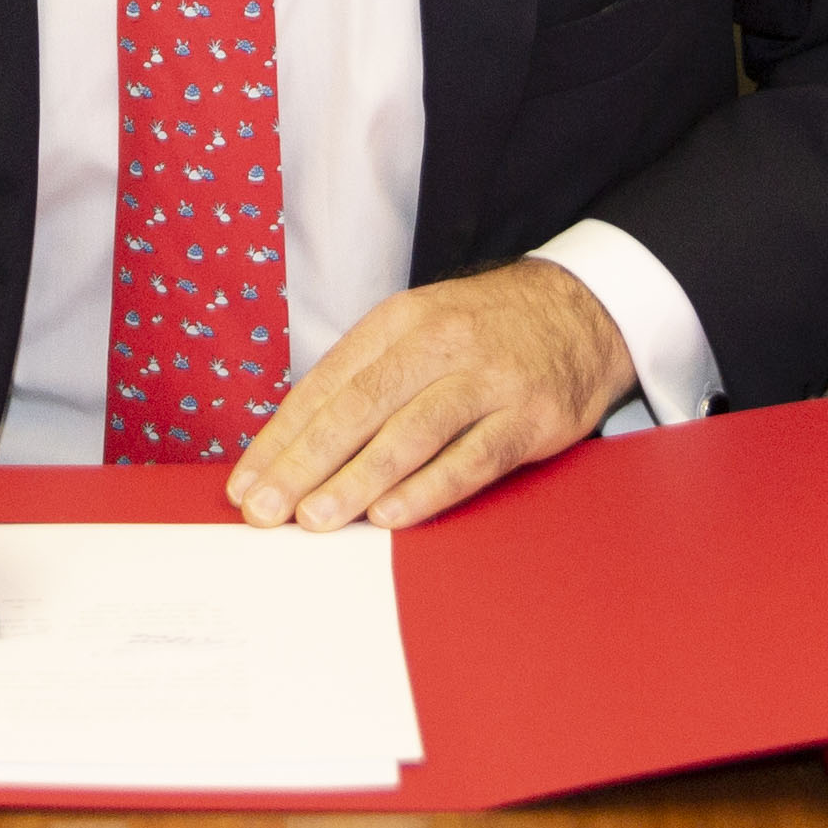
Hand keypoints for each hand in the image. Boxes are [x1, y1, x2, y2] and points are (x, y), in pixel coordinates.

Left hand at [227, 258, 636, 533]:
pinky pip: (473, 459)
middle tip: (265, 509)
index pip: (325, 385)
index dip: (282, 438)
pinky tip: (391, 516)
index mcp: (398, 323)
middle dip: (304, 464)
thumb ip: (363, 379)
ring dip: (357, 481)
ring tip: (315, 518)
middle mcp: (439, 345)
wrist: (582, 309)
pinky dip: (429, 489)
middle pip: (359, 408)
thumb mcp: (417, 329)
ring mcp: (488, 381)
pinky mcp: (531, 417)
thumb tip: (293, 445)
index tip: (245, 483)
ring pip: (410, 434)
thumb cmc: (483, 331)